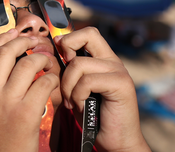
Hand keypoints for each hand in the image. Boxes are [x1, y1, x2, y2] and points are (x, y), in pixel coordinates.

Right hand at [0, 29, 59, 151]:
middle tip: (35, 41)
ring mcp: (7, 102)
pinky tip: (54, 83)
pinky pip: (44, 83)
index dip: (3, 39)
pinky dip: (52, 79)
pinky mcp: (26, 113)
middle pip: (5, 53)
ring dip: (42, 59)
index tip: (15, 32)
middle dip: (23, 41)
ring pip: (27, 64)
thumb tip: (8, 60)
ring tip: (48, 63)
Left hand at [54, 27, 150, 151]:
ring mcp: (119, 71)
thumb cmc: (91, 116)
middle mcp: (113, 61)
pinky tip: (81, 107)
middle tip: (65, 74)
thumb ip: (69, 69)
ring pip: (79, 64)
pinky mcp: (121, 84)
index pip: (86, 33)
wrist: (115, 141)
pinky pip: (87, 80)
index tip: (61, 59)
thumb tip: (53, 46)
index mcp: (103, 59)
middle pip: (88, 34)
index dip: (69, 40)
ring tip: (71, 102)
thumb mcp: (75, 87)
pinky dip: (77, 95)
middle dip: (68, 48)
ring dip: (67, 86)